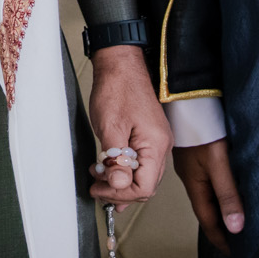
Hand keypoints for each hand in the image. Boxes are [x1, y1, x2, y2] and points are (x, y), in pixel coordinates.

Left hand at [86, 45, 170, 201]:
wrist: (120, 63)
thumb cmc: (117, 88)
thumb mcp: (111, 127)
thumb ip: (116, 160)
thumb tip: (119, 187)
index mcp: (155, 145)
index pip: (144, 187)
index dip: (121, 194)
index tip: (100, 191)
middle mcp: (161, 146)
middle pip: (146, 185)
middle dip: (119, 191)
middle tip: (97, 189)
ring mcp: (156, 141)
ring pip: (143, 176)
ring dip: (121, 183)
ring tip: (99, 180)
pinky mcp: (149, 136)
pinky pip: (140, 163)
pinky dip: (125, 171)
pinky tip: (110, 173)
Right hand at [177, 139, 244, 252]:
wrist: (188, 98)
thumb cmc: (202, 128)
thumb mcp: (218, 163)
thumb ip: (227, 194)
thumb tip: (236, 227)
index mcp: (194, 184)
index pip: (207, 220)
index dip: (220, 239)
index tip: (233, 254)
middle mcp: (192, 177)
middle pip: (206, 209)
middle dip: (220, 227)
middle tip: (237, 241)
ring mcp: (193, 165)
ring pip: (207, 194)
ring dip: (220, 209)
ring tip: (235, 220)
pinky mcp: (198, 154)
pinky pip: (209, 180)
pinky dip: (219, 192)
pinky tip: (228, 189)